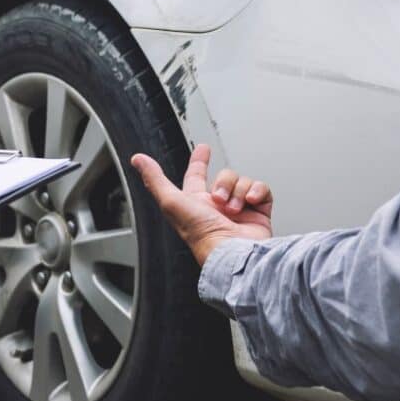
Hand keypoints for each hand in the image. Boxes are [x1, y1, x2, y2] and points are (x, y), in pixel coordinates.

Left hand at [130, 144, 272, 265]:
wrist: (233, 251)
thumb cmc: (200, 233)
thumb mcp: (171, 202)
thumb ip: (155, 179)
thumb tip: (138, 160)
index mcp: (196, 204)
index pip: (196, 176)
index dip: (199, 161)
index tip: (203, 149)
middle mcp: (218, 207)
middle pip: (223, 176)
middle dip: (222, 182)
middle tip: (219, 198)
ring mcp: (240, 210)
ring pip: (242, 181)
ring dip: (237, 191)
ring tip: (233, 209)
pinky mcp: (259, 213)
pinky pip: (261, 189)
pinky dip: (257, 192)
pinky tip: (250, 202)